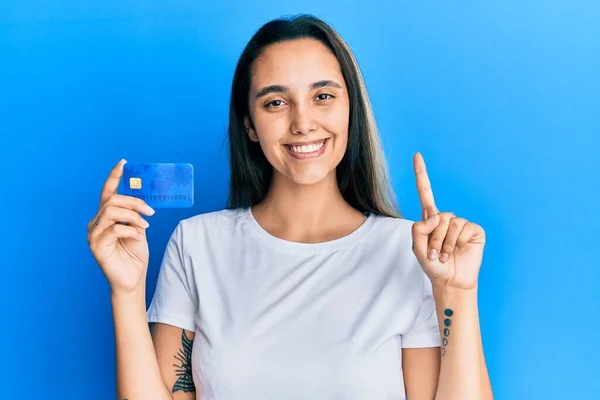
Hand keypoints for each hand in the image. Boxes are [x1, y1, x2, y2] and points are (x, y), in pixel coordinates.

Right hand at [87, 159, 154, 293]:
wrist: (132, 279)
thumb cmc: (135, 254)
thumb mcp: (139, 229)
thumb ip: (136, 215)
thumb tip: (142, 200)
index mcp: (106, 217)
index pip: (107, 192)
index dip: (114, 176)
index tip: (124, 163)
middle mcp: (96, 223)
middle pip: (112, 200)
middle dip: (134, 202)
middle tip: (150, 212)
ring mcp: (93, 234)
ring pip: (112, 212)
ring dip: (133, 217)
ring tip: (144, 228)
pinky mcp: (96, 246)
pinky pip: (114, 229)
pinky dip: (130, 231)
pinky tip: (138, 238)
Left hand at [411, 152, 485, 289]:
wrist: (451, 280)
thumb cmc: (433, 265)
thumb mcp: (417, 248)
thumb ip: (418, 229)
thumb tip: (436, 216)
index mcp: (430, 219)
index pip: (425, 193)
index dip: (421, 174)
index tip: (417, 155)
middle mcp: (446, 218)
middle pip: (437, 216)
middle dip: (434, 238)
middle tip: (434, 255)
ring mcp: (461, 224)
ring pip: (449, 222)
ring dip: (444, 243)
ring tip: (444, 256)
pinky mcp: (474, 230)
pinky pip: (462, 228)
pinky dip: (456, 242)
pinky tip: (457, 251)